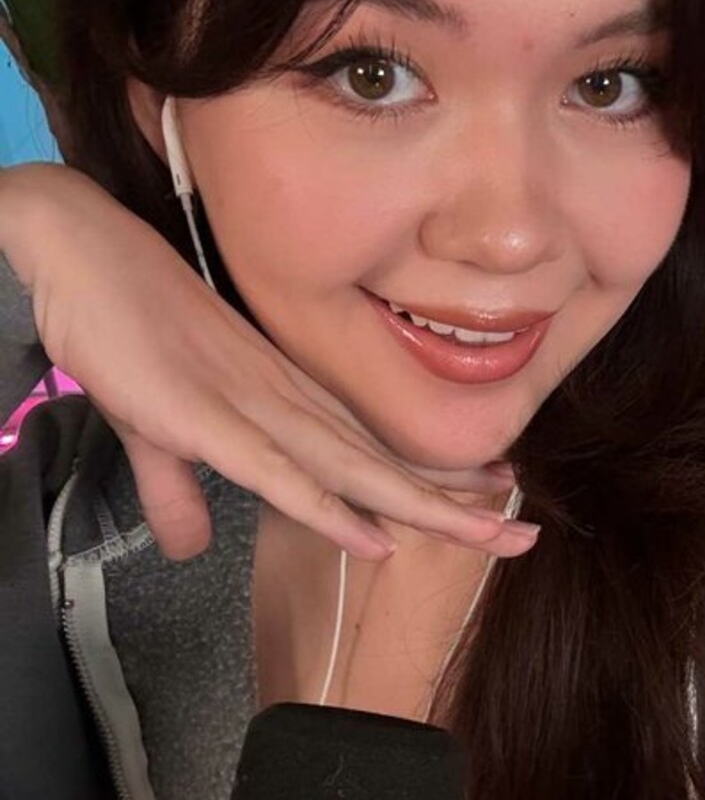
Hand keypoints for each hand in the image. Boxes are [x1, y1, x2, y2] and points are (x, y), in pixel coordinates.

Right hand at [2, 163, 537, 564]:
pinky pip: (281, 475)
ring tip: (490, 535)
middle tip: (526, 533)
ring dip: (423, 509)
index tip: (491, 504)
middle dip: (456, 504)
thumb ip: (178, 489)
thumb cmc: (124, 330)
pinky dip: (331, 509)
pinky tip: (377, 538)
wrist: (83, 256)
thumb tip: (190, 544)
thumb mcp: (156, 431)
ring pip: (356, 473)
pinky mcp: (210, 420)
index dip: (431, 483)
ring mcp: (254, 410)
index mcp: (284, 402)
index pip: (372, 453)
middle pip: (385, 466)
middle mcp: (288, 404)